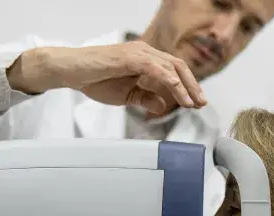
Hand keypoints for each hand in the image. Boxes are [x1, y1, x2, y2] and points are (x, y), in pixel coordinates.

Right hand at [7, 42, 206, 113]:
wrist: (72, 72)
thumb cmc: (95, 79)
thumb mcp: (126, 95)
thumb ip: (145, 98)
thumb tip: (162, 105)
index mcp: (146, 59)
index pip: (174, 70)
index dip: (188, 86)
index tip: (197, 103)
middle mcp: (145, 52)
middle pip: (178, 66)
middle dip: (193, 86)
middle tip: (201, 104)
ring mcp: (138, 52)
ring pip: (170, 66)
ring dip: (184, 86)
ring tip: (191, 102)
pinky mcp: (129, 57)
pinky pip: (155, 68)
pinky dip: (168, 80)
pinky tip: (176, 92)